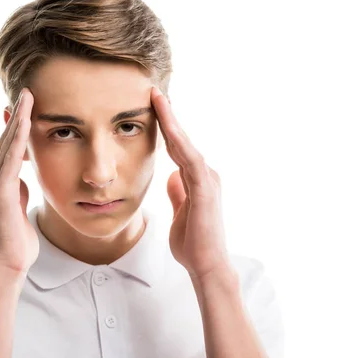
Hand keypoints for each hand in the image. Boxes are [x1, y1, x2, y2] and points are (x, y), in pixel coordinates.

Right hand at [0, 88, 38, 274]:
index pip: (6, 151)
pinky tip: (25, 123)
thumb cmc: (15, 243)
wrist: (6, 266)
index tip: (24, 109)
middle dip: (16, 117)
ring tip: (27, 99)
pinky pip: (10, 160)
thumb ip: (18, 192)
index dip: (15, 129)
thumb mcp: (18, 210)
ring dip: (18, 121)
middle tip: (26, 93)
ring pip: (6, 146)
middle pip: (4, 143)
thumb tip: (23, 179)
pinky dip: (18, 140)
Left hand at [151, 86, 229, 279]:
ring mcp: (207, 179)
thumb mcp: (179, 211)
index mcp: (195, 179)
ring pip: (185, 144)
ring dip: (172, 121)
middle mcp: (204, 174)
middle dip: (167, 115)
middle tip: (153, 92)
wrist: (205, 265)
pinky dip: (179, 142)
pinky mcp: (206, 189)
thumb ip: (178, 192)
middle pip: (181, 139)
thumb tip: (172, 176)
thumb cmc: (193, 242)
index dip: (164, 127)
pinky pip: (190, 160)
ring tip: (157, 99)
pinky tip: (168, 127)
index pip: (177, 147)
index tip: (151, 108)